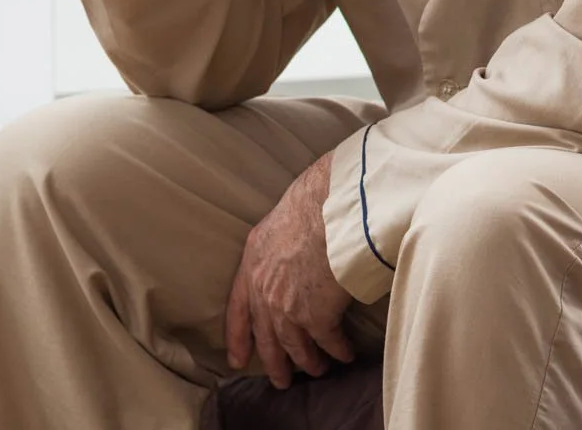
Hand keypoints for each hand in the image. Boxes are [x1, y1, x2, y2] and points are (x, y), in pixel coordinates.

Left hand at [226, 153, 355, 387]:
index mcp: (252, 265)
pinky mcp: (317, 316)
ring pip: (296, 347)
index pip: (236, 310)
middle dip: (275, 363)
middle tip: (281, 380)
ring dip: (309, 361)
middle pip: (267, 338)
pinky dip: (337, 351)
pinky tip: (344, 354)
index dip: (237, 338)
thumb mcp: (279, 222)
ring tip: (317, 369)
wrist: (332, 207)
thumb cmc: (313, 201)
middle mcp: (264, 292)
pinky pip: (328, 342)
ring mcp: (289, 307)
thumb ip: (277, 248)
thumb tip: (290, 255)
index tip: (238, 360)